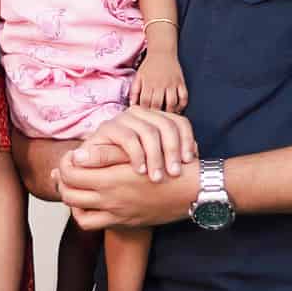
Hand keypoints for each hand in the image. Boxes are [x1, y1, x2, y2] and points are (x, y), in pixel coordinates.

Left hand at [54, 149, 199, 230]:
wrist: (191, 191)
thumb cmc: (166, 166)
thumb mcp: (135, 156)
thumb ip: (104, 155)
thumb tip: (76, 155)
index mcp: (110, 180)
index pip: (70, 173)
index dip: (64, 163)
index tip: (70, 156)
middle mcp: (109, 200)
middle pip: (68, 194)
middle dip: (62, 181)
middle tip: (66, 170)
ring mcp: (116, 214)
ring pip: (77, 212)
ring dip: (71, 198)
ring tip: (75, 186)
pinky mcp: (124, 222)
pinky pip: (92, 224)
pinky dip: (84, 213)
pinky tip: (89, 201)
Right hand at [73, 108, 197, 181]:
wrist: (94, 168)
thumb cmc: (129, 166)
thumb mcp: (154, 160)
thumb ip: (172, 154)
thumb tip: (196, 154)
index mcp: (155, 117)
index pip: (179, 122)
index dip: (187, 140)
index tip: (190, 161)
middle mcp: (141, 113)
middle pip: (166, 125)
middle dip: (172, 151)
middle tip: (174, 174)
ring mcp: (123, 118)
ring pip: (149, 132)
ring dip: (156, 157)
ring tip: (157, 177)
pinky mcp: (107, 127)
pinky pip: (128, 138)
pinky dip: (137, 156)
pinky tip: (140, 170)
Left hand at [130, 51, 188, 112]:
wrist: (162, 52)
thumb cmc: (149, 66)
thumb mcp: (138, 76)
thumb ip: (134, 91)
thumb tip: (132, 105)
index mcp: (148, 82)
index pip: (145, 101)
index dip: (144, 111)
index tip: (144, 116)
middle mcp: (160, 83)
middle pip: (157, 103)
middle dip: (155, 113)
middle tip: (154, 119)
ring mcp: (172, 83)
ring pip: (172, 102)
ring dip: (169, 111)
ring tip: (166, 116)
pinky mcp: (181, 82)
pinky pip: (184, 96)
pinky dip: (182, 105)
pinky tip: (177, 109)